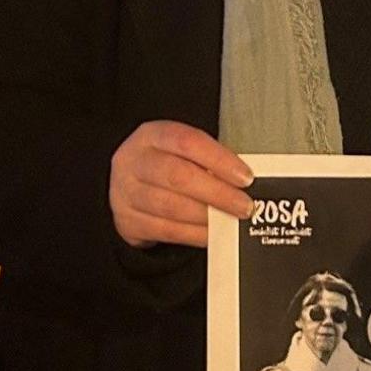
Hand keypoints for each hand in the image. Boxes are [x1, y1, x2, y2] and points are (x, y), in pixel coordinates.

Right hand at [108, 121, 253, 248]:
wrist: (126, 184)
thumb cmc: (164, 163)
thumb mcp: (178, 150)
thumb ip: (206, 160)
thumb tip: (242, 180)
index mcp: (152, 135)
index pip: (187, 142)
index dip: (219, 160)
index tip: (245, 177)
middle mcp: (133, 161)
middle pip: (178, 176)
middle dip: (218, 193)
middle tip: (244, 206)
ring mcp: (125, 193)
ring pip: (171, 207)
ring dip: (208, 217)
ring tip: (231, 220)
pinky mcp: (128, 222)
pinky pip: (166, 231)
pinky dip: (194, 234)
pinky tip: (212, 234)